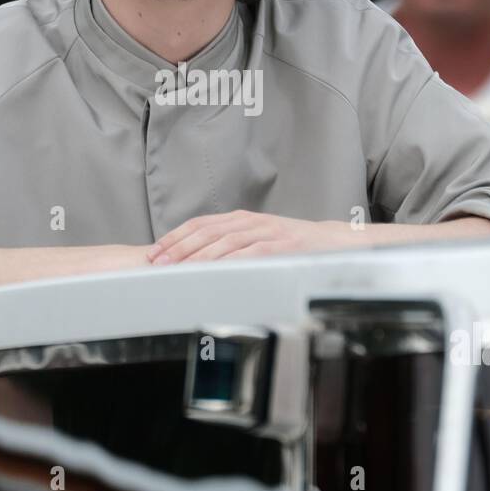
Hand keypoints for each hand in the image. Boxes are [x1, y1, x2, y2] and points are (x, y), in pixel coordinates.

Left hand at [146, 210, 354, 264]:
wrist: (333, 242)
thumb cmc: (294, 245)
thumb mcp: (260, 239)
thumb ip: (233, 246)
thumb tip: (200, 263)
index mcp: (243, 219)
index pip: (201, 224)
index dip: (176, 237)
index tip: (155, 251)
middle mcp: (251, 222)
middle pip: (206, 232)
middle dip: (179, 248)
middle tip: (158, 263)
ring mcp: (266, 233)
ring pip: (224, 242)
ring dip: (198, 257)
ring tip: (178, 269)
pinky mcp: (280, 246)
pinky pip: (249, 253)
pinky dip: (229, 262)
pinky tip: (213, 272)